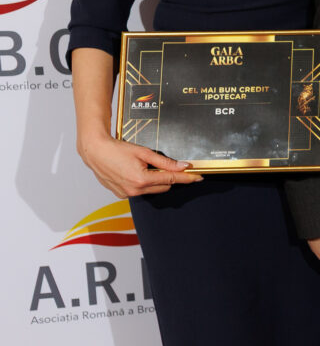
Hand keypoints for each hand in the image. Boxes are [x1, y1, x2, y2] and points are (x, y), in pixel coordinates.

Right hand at [78, 131, 201, 197]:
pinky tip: (135, 172)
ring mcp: (127, 194)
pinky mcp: (121, 194)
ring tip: (144, 167)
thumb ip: (165, 162)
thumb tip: (182, 166)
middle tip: (165, 165)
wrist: (95, 153)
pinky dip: (143, 184)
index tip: (198, 177)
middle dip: (169, 177)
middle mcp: (135, 190)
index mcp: (142, 179)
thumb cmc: (117, 150)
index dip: (186, 178)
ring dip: (155, 181)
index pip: (171, 180)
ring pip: (152, 190)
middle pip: (164, 187)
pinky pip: (140, 191)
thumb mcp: (144, 153)